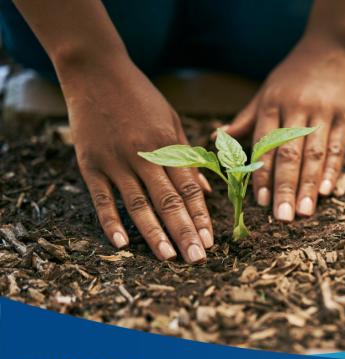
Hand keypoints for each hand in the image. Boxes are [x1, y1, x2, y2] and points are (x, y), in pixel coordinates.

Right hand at [61, 59, 212, 262]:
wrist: (96, 71)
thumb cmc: (140, 97)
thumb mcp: (172, 121)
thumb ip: (187, 157)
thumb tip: (205, 193)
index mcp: (168, 144)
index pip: (189, 188)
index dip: (200, 217)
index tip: (210, 240)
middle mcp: (144, 155)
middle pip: (168, 201)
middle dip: (184, 232)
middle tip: (196, 258)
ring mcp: (115, 161)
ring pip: (138, 204)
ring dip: (154, 233)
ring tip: (168, 257)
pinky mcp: (91, 164)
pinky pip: (102, 198)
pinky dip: (111, 221)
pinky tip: (122, 243)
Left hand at [227, 35, 344, 220]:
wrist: (333, 45)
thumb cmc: (293, 74)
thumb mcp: (265, 91)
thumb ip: (245, 119)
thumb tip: (215, 139)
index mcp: (272, 105)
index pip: (265, 145)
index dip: (262, 174)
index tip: (260, 202)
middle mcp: (297, 109)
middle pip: (289, 154)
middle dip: (285, 187)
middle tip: (282, 218)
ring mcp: (323, 112)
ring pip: (315, 154)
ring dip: (309, 185)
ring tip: (304, 212)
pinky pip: (338, 146)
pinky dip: (332, 170)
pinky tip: (326, 191)